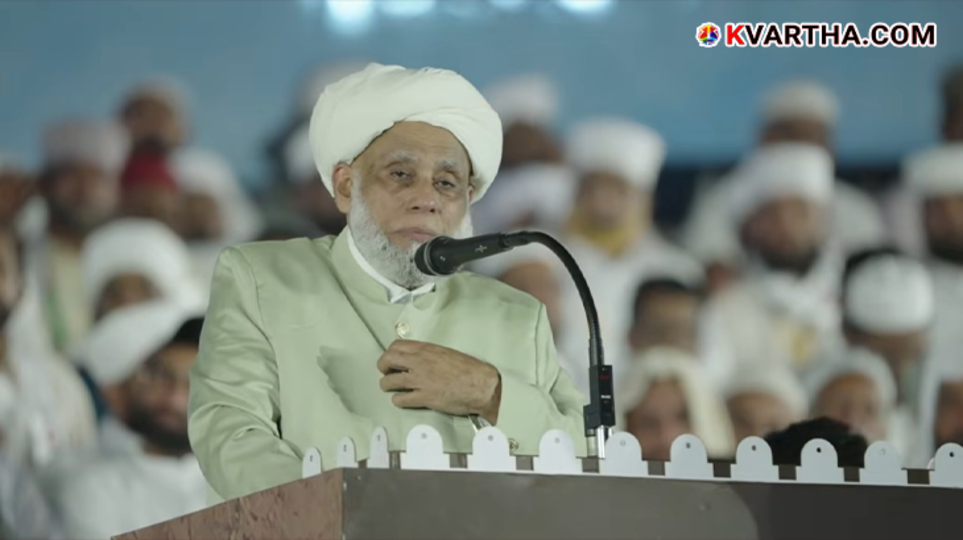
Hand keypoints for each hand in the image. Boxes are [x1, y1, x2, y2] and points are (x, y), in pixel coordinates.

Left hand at [377, 340, 501, 423]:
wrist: (481, 385)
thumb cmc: (469, 369)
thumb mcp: (446, 354)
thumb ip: (429, 354)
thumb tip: (417, 358)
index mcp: (426, 349)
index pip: (396, 346)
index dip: (389, 353)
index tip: (391, 359)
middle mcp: (420, 362)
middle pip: (388, 359)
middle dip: (382, 366)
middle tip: (385, 373)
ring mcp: (421, 380)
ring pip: (390, 381)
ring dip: (386, 385)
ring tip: (390, 388)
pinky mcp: (424, 397)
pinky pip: (401, 399)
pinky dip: (398, 400)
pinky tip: (402, 400)